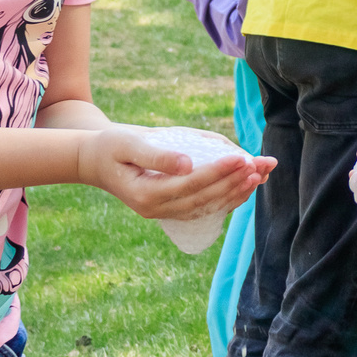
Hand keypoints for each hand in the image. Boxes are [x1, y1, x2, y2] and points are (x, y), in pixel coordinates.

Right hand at [83, 128, 272, 219]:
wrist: (94, 160)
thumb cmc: (110, 146)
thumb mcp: (128, 144)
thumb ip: (157, 154)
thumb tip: (188, 163)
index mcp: (146, 195)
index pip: (190, 185)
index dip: (218, 172)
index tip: (242, 158)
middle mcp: (157, 209)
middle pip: (204, 199)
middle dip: (236, 182)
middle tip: (262, 164)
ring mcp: (164, 212)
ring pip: (208, 207)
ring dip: (238, 191)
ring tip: (262, 174)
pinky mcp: (171, 208)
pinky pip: (205, 207)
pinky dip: (227, 197)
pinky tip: (246, 186)